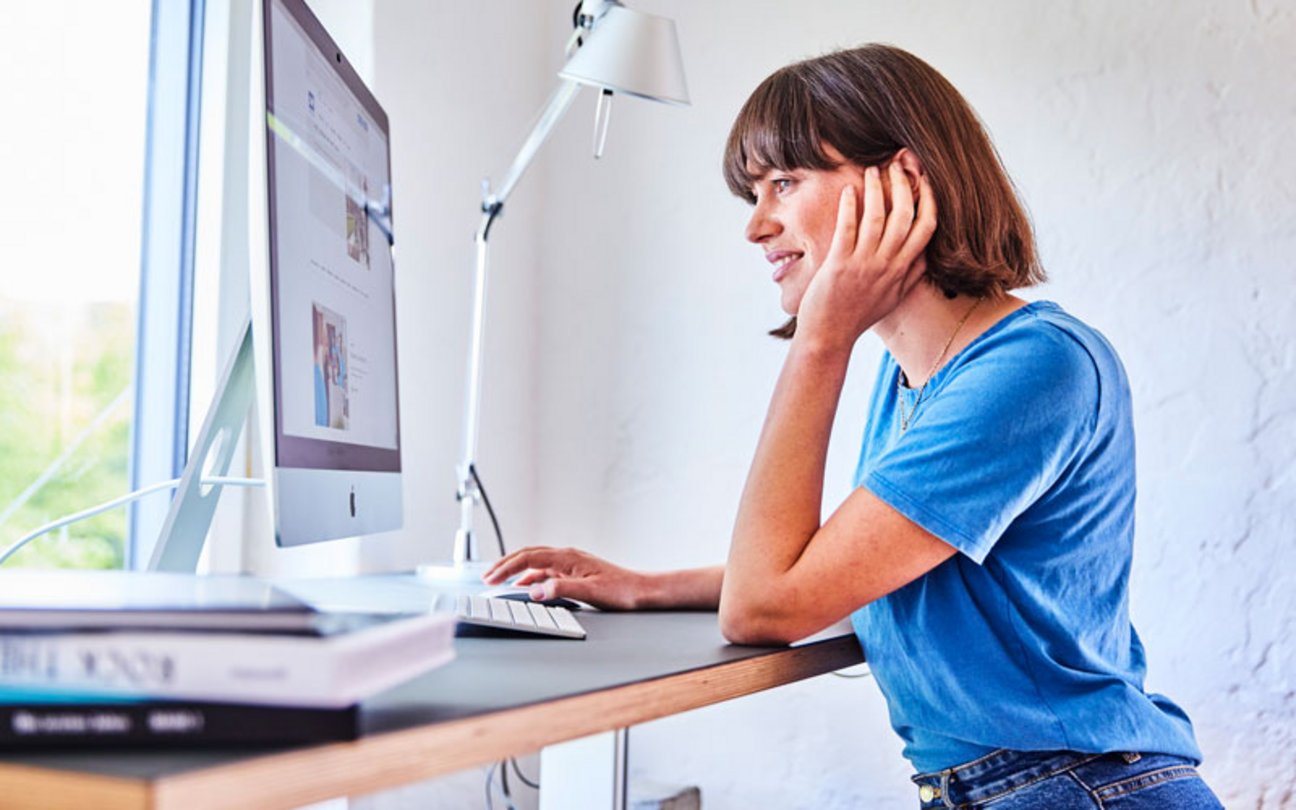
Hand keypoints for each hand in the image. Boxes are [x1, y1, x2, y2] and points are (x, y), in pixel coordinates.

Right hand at [481, 546, 648, 610]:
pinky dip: (529, 577)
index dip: (506, 567)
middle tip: (487, 577)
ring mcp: (570, 563)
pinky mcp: (574, 571)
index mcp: (568, 558)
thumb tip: (535, 590)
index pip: (528, 558)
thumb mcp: (590, 592)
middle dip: (505, 565)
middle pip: (528, 555)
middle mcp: (567, 557)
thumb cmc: (621, 591)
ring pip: (535, 562)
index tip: (490, 578)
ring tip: (499, 580)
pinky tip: (526, 587)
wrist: (641, 591)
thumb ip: (560, 590)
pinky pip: (545, 570)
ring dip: (516, 570)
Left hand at [794, 160, 936, 351]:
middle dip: (904, 186)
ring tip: (873, 170)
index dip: (930, 201)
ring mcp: (863, 265)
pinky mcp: (839, 265)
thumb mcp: (893, 298)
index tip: (926, 180)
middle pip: (905, 217)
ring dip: (877, 190)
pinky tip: (850, 190)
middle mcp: (887, 265)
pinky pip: (848, 229)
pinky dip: (850, 206)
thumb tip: (926, 256)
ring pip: (877, 218)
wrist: (829, 335)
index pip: (927, 229)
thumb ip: (911, 276)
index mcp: (902, 270)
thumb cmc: (859, 316)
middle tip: (897, 165)